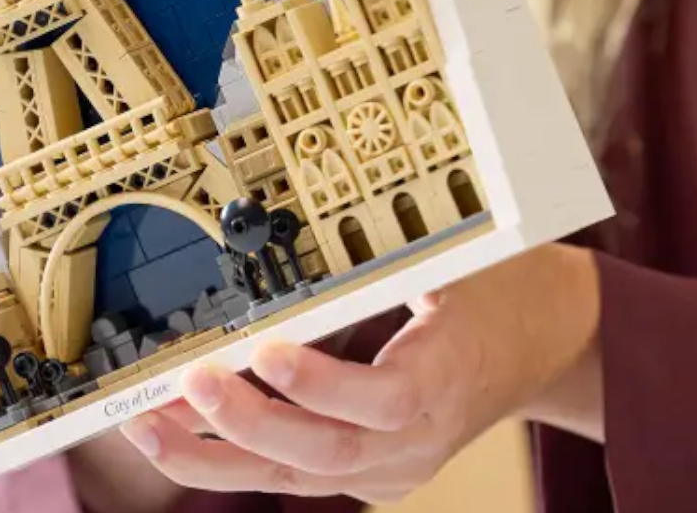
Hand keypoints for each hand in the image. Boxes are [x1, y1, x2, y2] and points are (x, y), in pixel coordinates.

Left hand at [117, 243, 602, 504]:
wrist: (546, 341)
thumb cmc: (497, 290)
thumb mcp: (461, 257)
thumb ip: (395, 254)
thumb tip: (320, 220)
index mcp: (448, 378)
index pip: (381, 400)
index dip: (320, 384)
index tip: (266, 351)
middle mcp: (418, 440)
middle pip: (325, 451)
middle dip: (245, 423)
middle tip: (189, 384)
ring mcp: (392, 467)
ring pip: (296, 476)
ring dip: (214, 455)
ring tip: (149, 426)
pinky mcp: (370, 475)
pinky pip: (295, 474)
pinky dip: (233, 456)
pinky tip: (178, 436)